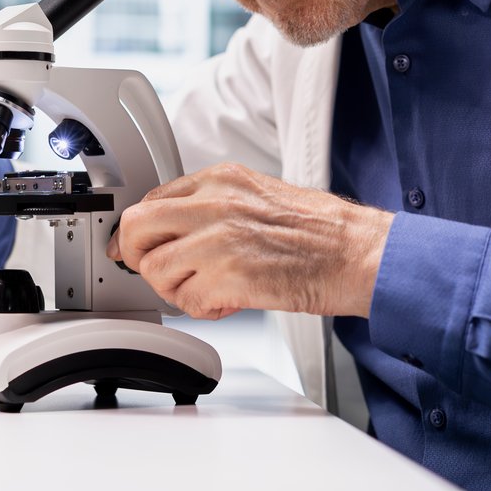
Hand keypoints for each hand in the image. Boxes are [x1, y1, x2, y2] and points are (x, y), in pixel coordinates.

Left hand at [105, 162, 393, 319]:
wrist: (355, 252)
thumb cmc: (317, 230)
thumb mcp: (255, 195)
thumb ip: (212, 205)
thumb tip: (173, 227)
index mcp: (219, 180)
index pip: (150, 201)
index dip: (140, 232)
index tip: (137, 248)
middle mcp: (213, 204)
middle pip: (135, 230)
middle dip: (139, 257)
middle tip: (159, 271)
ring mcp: (218, 240)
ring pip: (155, 271)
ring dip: (177, 288)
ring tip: (210, 287)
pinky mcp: (228, 277)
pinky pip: (187, 302)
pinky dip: (205, 309)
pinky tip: (230, 300)